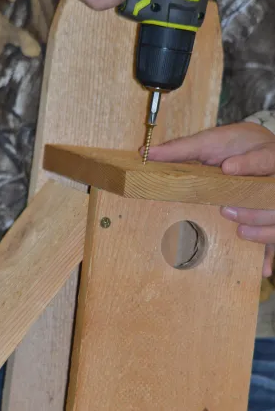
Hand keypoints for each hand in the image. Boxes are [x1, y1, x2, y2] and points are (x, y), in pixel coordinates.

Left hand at [141, 122, 274, 276]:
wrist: (260, 150)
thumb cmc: (236, 146)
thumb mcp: (212, 141)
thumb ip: (183, 148)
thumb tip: (148, 153)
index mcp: (264, 153)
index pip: (265, 158)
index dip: (250, 164)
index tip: (228, 168)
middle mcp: (274, 178)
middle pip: (274, 195)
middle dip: (253, 206)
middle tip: (226, 210)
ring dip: (262, 230)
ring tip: (240, 232)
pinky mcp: (272, 218)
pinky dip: (269, 255)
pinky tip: (262, 269)